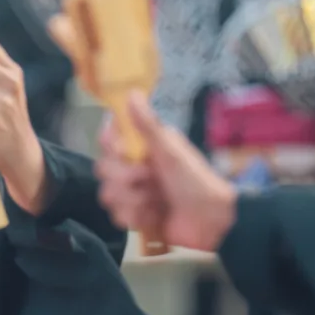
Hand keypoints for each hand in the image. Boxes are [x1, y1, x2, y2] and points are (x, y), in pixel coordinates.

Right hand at [95, 93, 237, 251]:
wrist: (211, 220)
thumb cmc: (196, 181)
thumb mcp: (171, 151)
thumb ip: (148, 125)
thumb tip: (131, 93)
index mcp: (143, 148)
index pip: (109, 141)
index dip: (111, 147)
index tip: (125, 151)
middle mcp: (135, 167)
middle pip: (103, 170)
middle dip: (127, 179)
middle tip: (150, 179)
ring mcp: (133, 193)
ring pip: (108, 195)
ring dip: (135, 200)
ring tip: (157, 200)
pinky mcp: (135, 216)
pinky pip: (118, 217)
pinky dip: (138, 218)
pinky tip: (156, 215)